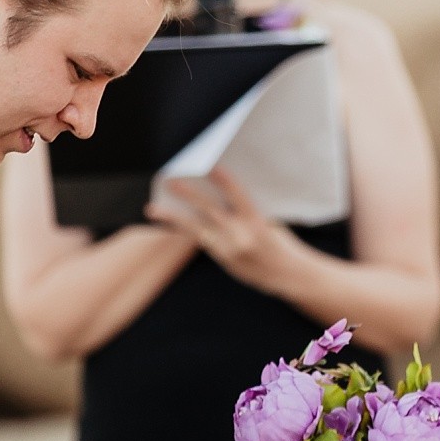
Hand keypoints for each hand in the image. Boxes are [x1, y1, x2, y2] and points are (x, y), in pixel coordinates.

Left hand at [146, 168, 296, 287]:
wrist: (287, 273)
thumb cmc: (281, 241)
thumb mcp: (270, 222)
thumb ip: (246, 211)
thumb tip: (217, 193)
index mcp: (257, 222)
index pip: (238, 196)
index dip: (224, 181)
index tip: (210, 167)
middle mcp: (241, 236)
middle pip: (210, 210)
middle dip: (188, 195)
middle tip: (170, 181)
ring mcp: (229, 249)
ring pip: (196, 228)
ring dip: (172, 217)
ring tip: (152, 209)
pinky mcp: (223, 258)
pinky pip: (199, 239)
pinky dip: (184, 229)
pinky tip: (168, 222)